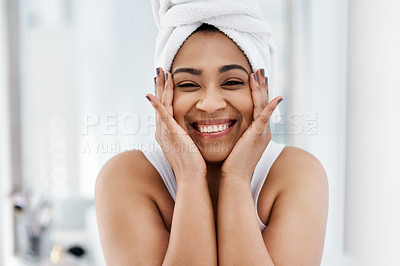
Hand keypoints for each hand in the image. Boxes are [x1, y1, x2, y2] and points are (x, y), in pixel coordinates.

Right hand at [146, 68, 206, 182]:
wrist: (192, 179)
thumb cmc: (194, 166)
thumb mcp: (189, 147)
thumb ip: (188, 136)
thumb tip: (193, 131)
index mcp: (167, 132)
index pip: (165, 107)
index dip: (164, 93)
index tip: (166, 80)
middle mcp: (163, 131)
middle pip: (160, 103)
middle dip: (160, 86)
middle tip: (159, 70)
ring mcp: (165, 132)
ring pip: (161, 105)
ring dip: (160, 88)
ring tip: (160, 73)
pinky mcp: (171, 135)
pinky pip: (162, 117)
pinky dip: (157, 105)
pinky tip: (152, 95)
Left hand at [221, 69, 282, 182]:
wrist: (234, 178)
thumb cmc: (231, 163)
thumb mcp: (235, 143)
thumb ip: (235, 132)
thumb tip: (224, 123)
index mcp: (258, 131)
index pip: (258, 106)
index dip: (257, 91)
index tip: (254, 77)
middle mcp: (263, 130)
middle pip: (263, 102)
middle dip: (262, 85)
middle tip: (260, 69)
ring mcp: (262, 133)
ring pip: (263, 106)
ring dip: (262, 89)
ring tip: (260, 73)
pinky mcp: (257, 136)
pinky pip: (264, 119)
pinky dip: (270, 108)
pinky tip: (277, 98)